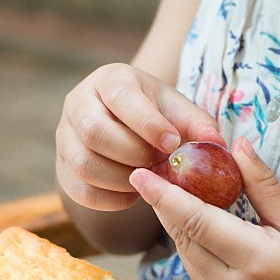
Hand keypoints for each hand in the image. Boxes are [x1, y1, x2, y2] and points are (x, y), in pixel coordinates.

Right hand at [57, 63, 224, 210]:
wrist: (125, 124)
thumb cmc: (155, 113)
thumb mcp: (176, 109)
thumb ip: (197, 123)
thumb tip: (217, 145)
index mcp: (109, 79)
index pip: (121, 97)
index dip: (147, 123)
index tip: (172, 142)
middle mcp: (78, 103)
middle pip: (95, 132)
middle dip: (134, 154)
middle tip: (159, 163)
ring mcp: (65, 136)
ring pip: (84, 164)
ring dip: (122, 179)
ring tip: (147, 178)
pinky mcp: (62, 166)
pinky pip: (79, 191)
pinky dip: (110, 200)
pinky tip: (133, 194)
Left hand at [130, 140, 279, 279]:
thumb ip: (262, 184)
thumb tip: (235, 144)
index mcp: (255, 262)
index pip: (196, 221)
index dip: (164, 195)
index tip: (139, 174)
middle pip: (185, 239)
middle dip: (167, 206)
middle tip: (154, 173)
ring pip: (187, 258)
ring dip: (179, 227)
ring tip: (173, 194)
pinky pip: (198, 275)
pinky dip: (194, 249)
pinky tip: (197, 228)